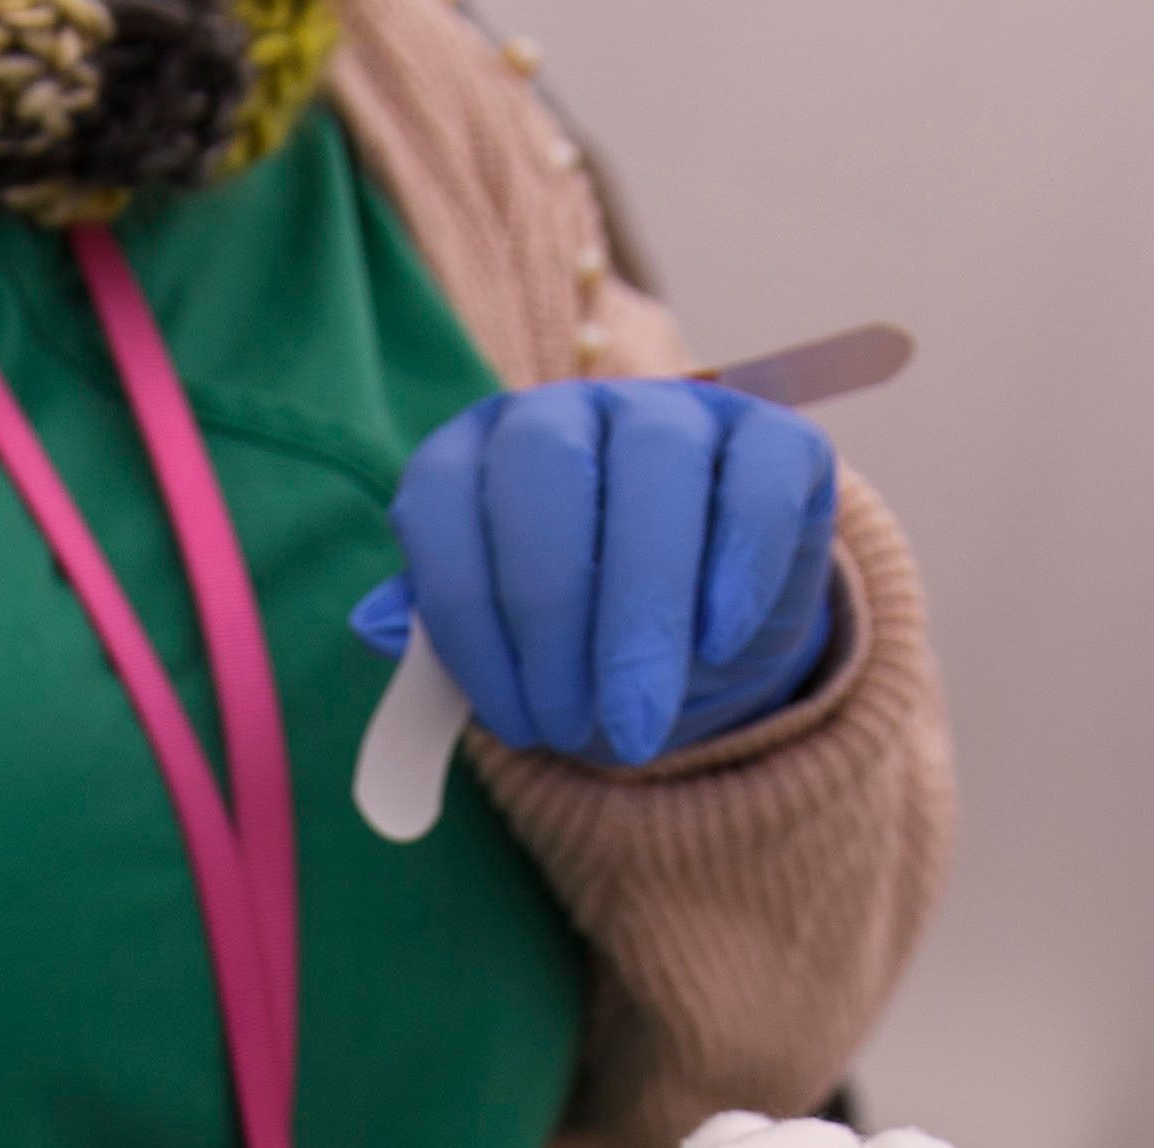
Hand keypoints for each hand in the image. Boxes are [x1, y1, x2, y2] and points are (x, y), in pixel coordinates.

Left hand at [357, 378, 840, 768]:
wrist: (706, 654)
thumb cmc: (582, 654)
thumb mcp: (506, 660)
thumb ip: (440, 645)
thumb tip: (378, 628)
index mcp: (478, 453)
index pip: (444, 499)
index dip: (465, 615)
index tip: (503, 722)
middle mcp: (567, 413)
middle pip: (545, 469)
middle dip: (553, 612)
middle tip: (572, 728)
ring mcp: (675, 412)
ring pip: (654, 465)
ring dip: (641, 608)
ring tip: (637, 722)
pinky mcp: (775, 441)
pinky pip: (758, 479)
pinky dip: (740, 562)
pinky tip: (720, 643)